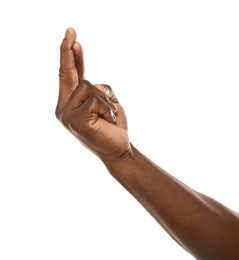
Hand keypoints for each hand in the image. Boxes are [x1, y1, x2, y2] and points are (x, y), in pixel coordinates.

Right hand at [55, 28, 129, 161]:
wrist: (119, 148)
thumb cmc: (112, 125)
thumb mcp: (105, 102)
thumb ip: (94, 89)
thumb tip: (89, 80)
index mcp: (70, 104)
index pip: (70, 76)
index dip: (71, 57)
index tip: (72, 38)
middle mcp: (64, 109)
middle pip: (68, 74)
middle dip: (68, 52)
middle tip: (70, 30)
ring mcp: (67, 115)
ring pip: (89, 85)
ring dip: (106, 99)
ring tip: (110, 115)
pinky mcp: (75, 120)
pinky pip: (96, 99)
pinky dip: (108, 107)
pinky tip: (109, 120)